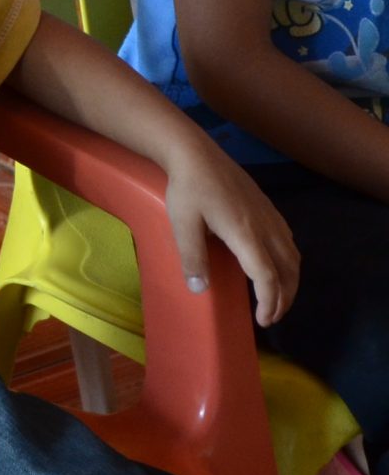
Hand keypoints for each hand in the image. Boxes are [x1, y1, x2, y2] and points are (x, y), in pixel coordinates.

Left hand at [164, 141, 299, 326]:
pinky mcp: (269, 209)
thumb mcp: (182, 224)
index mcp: (245, 234)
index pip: (267, 276)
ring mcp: (270, 217)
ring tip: (276, 300)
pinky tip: (277, 268)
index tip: (263, 320)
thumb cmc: (187, 188)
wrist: (197, 154)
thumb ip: (191, 257)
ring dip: (290, 282)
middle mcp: (265, 227)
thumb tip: (199, 290)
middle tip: (271, 317)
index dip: (270, 301)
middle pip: (288, 270)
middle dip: (284, 298)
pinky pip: (289, 243)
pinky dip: (289, 264)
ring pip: (293, 257)